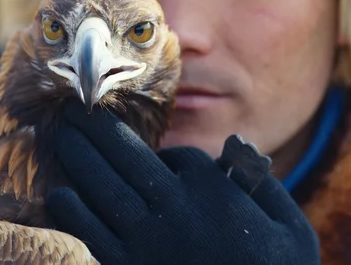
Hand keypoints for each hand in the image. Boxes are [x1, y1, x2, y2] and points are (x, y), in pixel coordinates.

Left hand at [46, 98, 320, 264]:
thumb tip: (233, 149)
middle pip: (128, 156)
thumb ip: (261, 184)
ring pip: (104, 188)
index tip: (162, 159)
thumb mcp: (291, 228)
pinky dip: (72, 212)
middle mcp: (175, 210)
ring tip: (63, 134)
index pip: (179, 156)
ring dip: (79, 157)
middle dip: (99, 128)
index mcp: (214, 193)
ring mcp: (147, 242)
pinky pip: (92, 234)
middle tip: (75, 108)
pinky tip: (58, 194)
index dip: (167, 153)